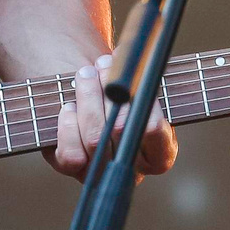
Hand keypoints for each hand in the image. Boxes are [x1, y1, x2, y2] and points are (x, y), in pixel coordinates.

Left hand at [48, 54, 176, 180]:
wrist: (93, 97)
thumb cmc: (123, 89)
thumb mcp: (138, 81)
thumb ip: (139, 74)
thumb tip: (126, 56)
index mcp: (161, 153)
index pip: (153, 129)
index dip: (138, 98)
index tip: (131, 73)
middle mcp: (133, 169)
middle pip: (121, 130)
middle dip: (109, 90)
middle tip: (102, 62)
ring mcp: (103, 172)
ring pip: (94, 139)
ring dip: (88, 98)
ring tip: (86, 73)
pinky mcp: (74, 169)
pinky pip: (71, 155)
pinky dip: (68, 126)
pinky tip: (68, 107)